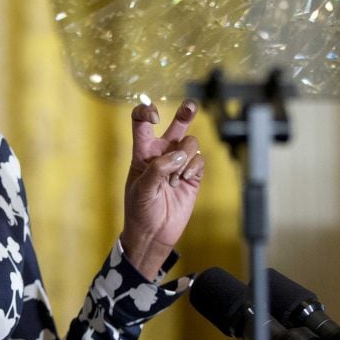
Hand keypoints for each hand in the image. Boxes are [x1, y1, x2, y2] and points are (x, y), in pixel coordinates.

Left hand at [120, 99, 204, 278]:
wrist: (153, 234)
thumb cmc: (139, 210)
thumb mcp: (141, 188)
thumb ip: (158, 168)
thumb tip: (179, 155)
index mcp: (143, 151)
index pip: (142, 123)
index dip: (146, 112)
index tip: (154, 115)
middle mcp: (162, 153)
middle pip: (176, 125)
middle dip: (185, 113)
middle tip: (191, 106)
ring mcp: (178, 164)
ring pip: (190, 143)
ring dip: (185, 157)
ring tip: (176, 176)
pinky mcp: (192, 176)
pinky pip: (199, 160)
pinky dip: (193, 167)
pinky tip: (184, 180)